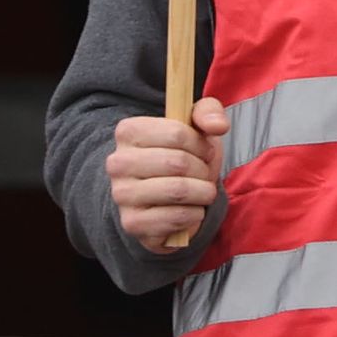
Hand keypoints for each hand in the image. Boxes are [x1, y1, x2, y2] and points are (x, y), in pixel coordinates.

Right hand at [107, 99, 228, 256]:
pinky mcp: (132, 223)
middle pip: (179, 163)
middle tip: (204, 174)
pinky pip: (176, 217)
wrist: (164, 200)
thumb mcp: (196, 128)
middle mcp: (118, 162)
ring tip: (202, 191)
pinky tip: (191, 210)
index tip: (204, 150)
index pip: (177, 133)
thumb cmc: (183, 157)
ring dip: (202, 192)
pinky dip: (194, 214)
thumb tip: (218, 126)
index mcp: (128, 131)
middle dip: (203, 170)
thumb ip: (208, 113)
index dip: (200, 144)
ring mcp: (122, 194)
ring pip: (178, 190)